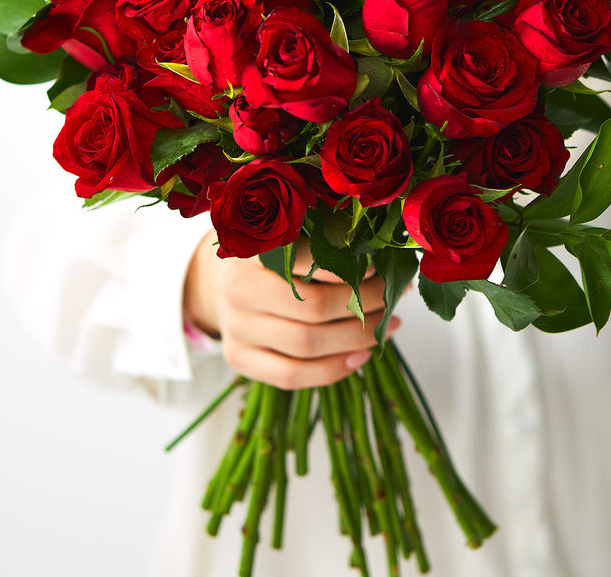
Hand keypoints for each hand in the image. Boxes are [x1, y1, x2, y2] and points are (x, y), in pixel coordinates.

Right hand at [183, 232, 399, 389]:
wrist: (219, 282)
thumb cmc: (267, 255)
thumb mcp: (284, 235)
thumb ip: (322, 240)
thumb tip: (387, 259)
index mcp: (250, 250)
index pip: (305, 260)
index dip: (345, 268)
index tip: (376, 268)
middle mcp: (237, 291)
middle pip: (313, 307)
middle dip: (362, 304)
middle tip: (391, 296)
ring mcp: (236, 329)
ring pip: (307, 345)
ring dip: (357, 338)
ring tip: (387, 325)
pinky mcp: (240, 358)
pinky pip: (291, 376)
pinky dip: (333, 370)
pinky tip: (361, 355)